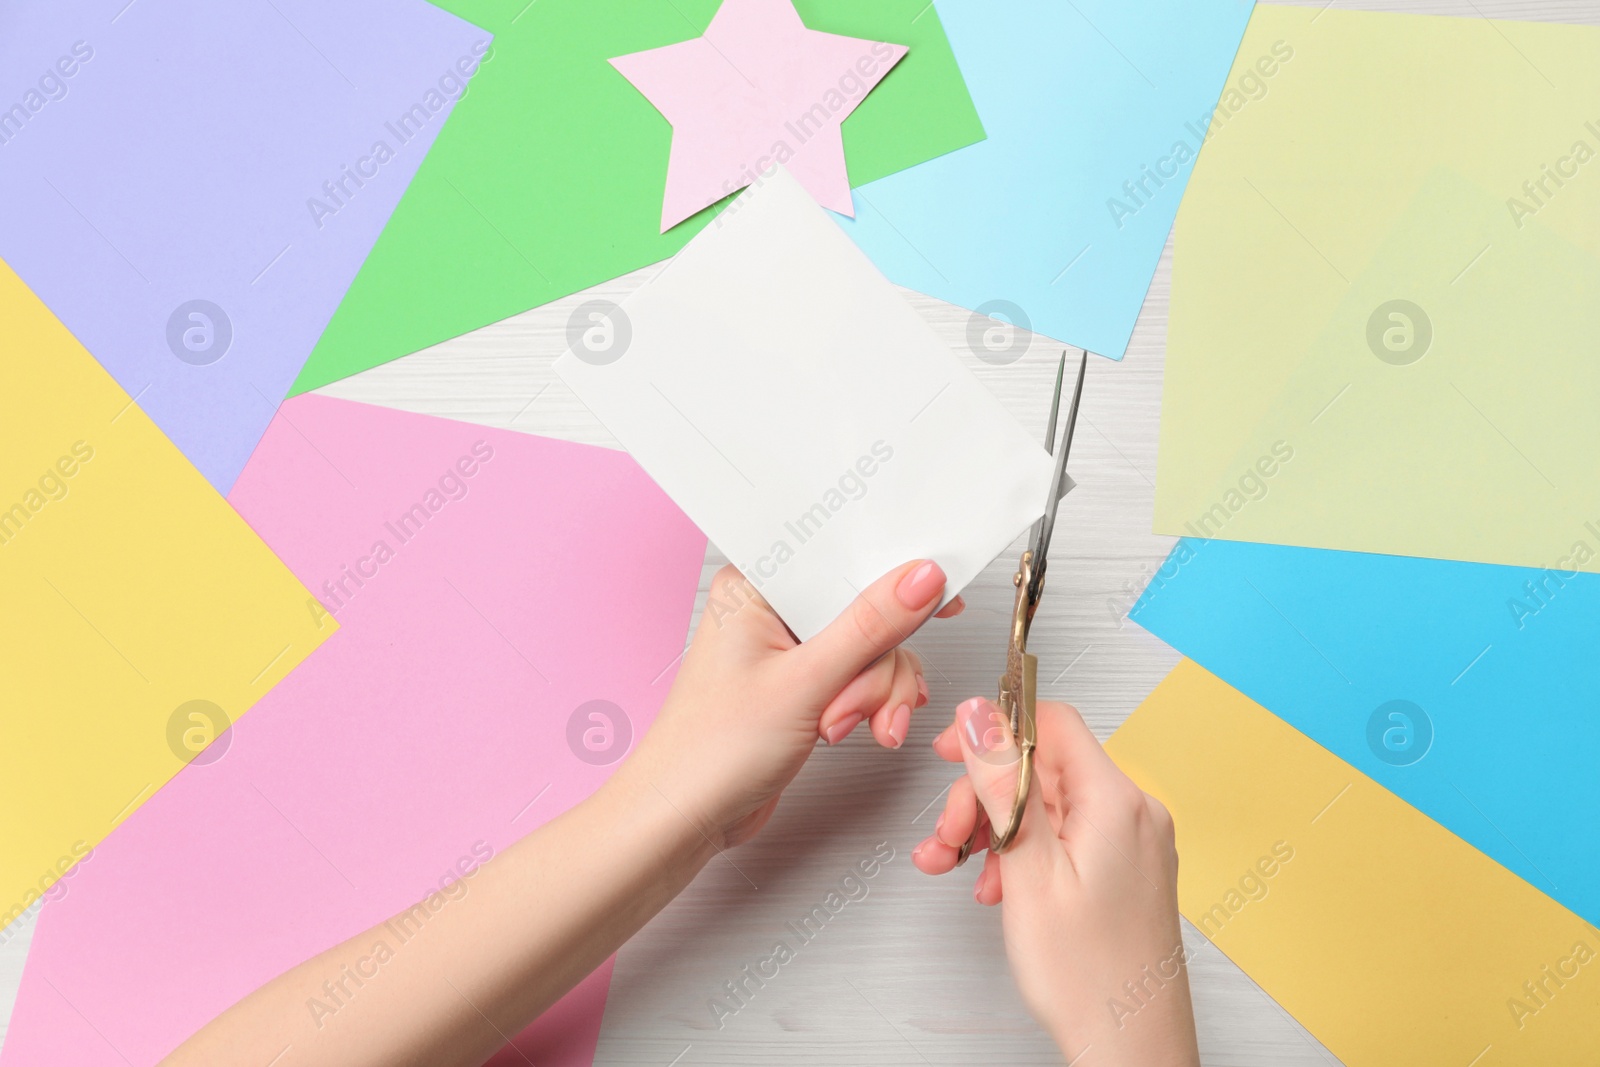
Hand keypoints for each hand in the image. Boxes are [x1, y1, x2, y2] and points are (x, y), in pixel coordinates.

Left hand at [616, 561, 962, 848]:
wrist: (684, 818)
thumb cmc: (710, 751)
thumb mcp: (805, 683)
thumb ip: (870, 627)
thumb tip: (921, 579)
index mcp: (757, 585)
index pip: (841, 555)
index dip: (893, 573)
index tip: (940, 595)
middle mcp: (771, 609)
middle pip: (865, 608)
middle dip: (877, 664)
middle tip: (859, 703)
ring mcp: (788, 648)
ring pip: (869, 648)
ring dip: (874, 693)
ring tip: (847, 728)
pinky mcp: (802, 683)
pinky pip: (858, 675)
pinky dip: (868, 703)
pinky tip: (861, 728)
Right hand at [913, 698, 1197, 1065]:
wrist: (1131, 1050)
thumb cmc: (1089, 978)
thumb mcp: (1027, 870)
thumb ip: (1003, 784)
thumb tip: (981, 717)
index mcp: (1117, 802)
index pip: (1052, 722)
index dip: (993, 729)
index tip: (950, 752)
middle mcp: (1134, 813)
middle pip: (1042, 767)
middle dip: (983, 795)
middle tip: (948, 835)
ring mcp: (1132, 843)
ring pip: (1046, 805)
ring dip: (993, 828)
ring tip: (957, 867)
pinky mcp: (1124, 869)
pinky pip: (1063, 836)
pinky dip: (1022, 852)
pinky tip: (995, 885)